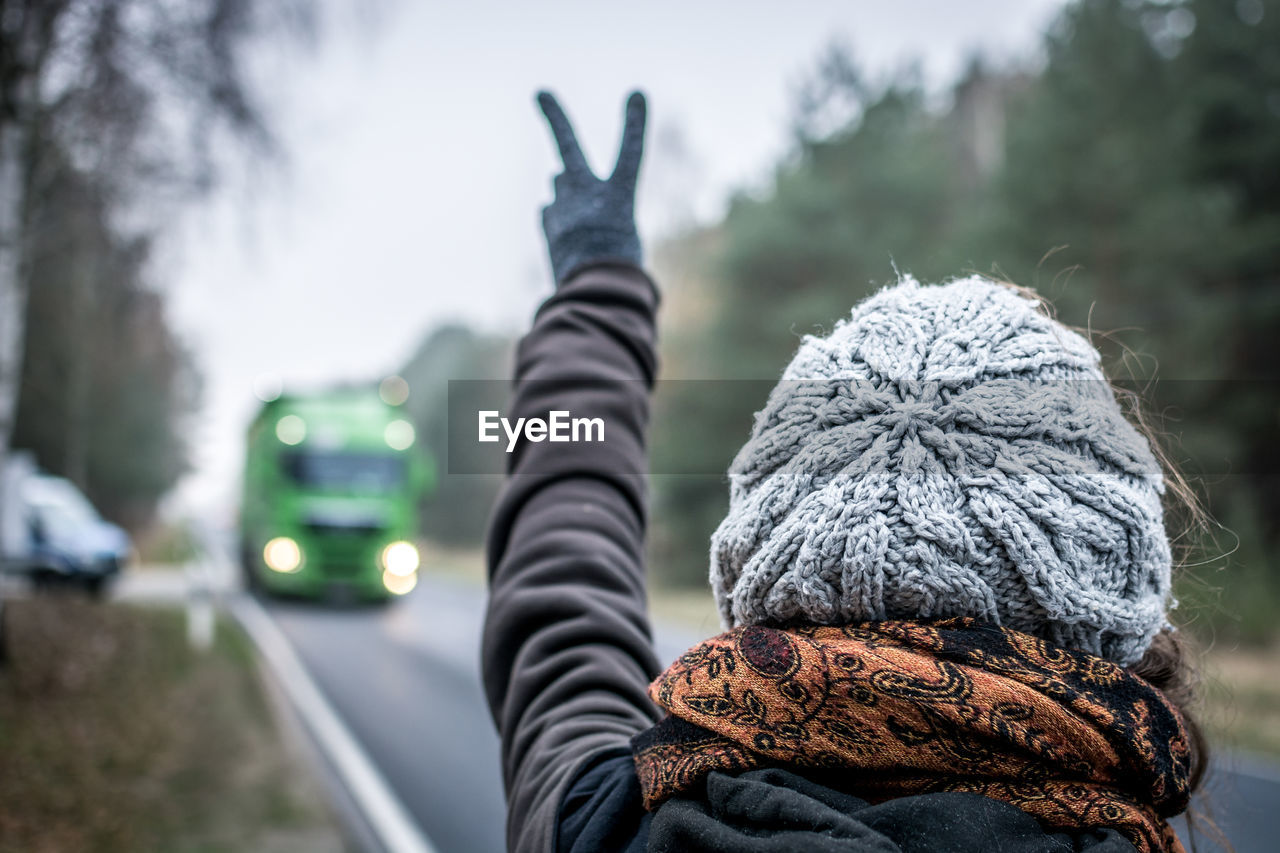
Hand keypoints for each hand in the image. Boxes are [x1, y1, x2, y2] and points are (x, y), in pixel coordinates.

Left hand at [536, 90, 646, 284]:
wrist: (591, 298)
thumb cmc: (619, 274)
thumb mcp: (622, 238)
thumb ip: (591, 203)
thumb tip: (551, 184)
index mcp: (618, 198)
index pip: (630, 152)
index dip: (633, 124)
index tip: (635, 92)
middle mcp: (585, 195)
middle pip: (567, 146)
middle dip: (555, 117)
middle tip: (540, 93)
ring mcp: (562, 209)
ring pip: (561, 183)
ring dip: (569, 187)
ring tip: (583, 204)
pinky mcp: (549, 225)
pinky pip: (553, 210)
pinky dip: (561, 215)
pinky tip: (570, 230)